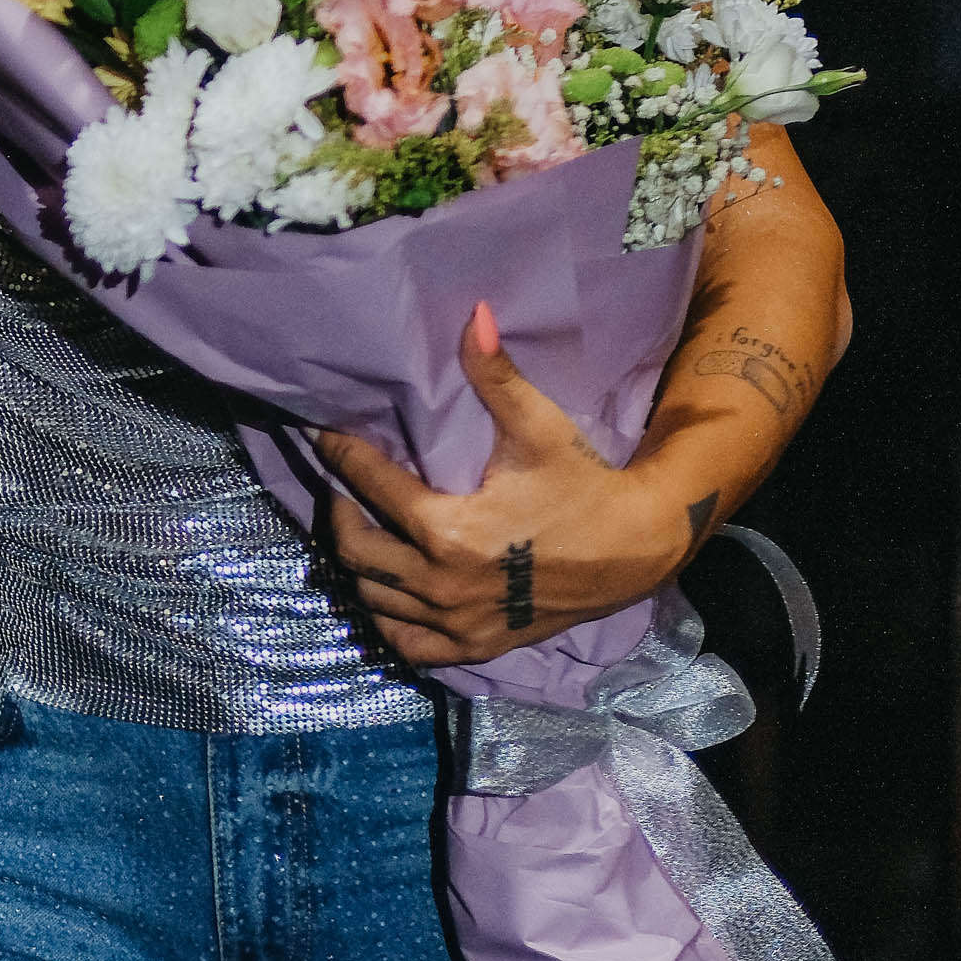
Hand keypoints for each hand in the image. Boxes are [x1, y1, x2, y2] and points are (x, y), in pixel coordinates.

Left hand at [315, 303, 702, 666]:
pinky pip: (408, 646)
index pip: (369, 487)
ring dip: (359, 567)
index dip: (339, 455)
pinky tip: (388, 592)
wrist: (636, 546)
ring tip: (359, 532)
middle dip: (339, 514)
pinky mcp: (476, 646)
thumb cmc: (582, 483)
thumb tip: (474, 314)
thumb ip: (496, 375)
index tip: (324, 436)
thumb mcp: (538, 427)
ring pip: (374, 601)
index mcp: (449, 530)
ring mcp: (458, 623)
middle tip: (340, 489)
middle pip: (355, 551)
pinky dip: (389, 620)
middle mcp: (444, 584)